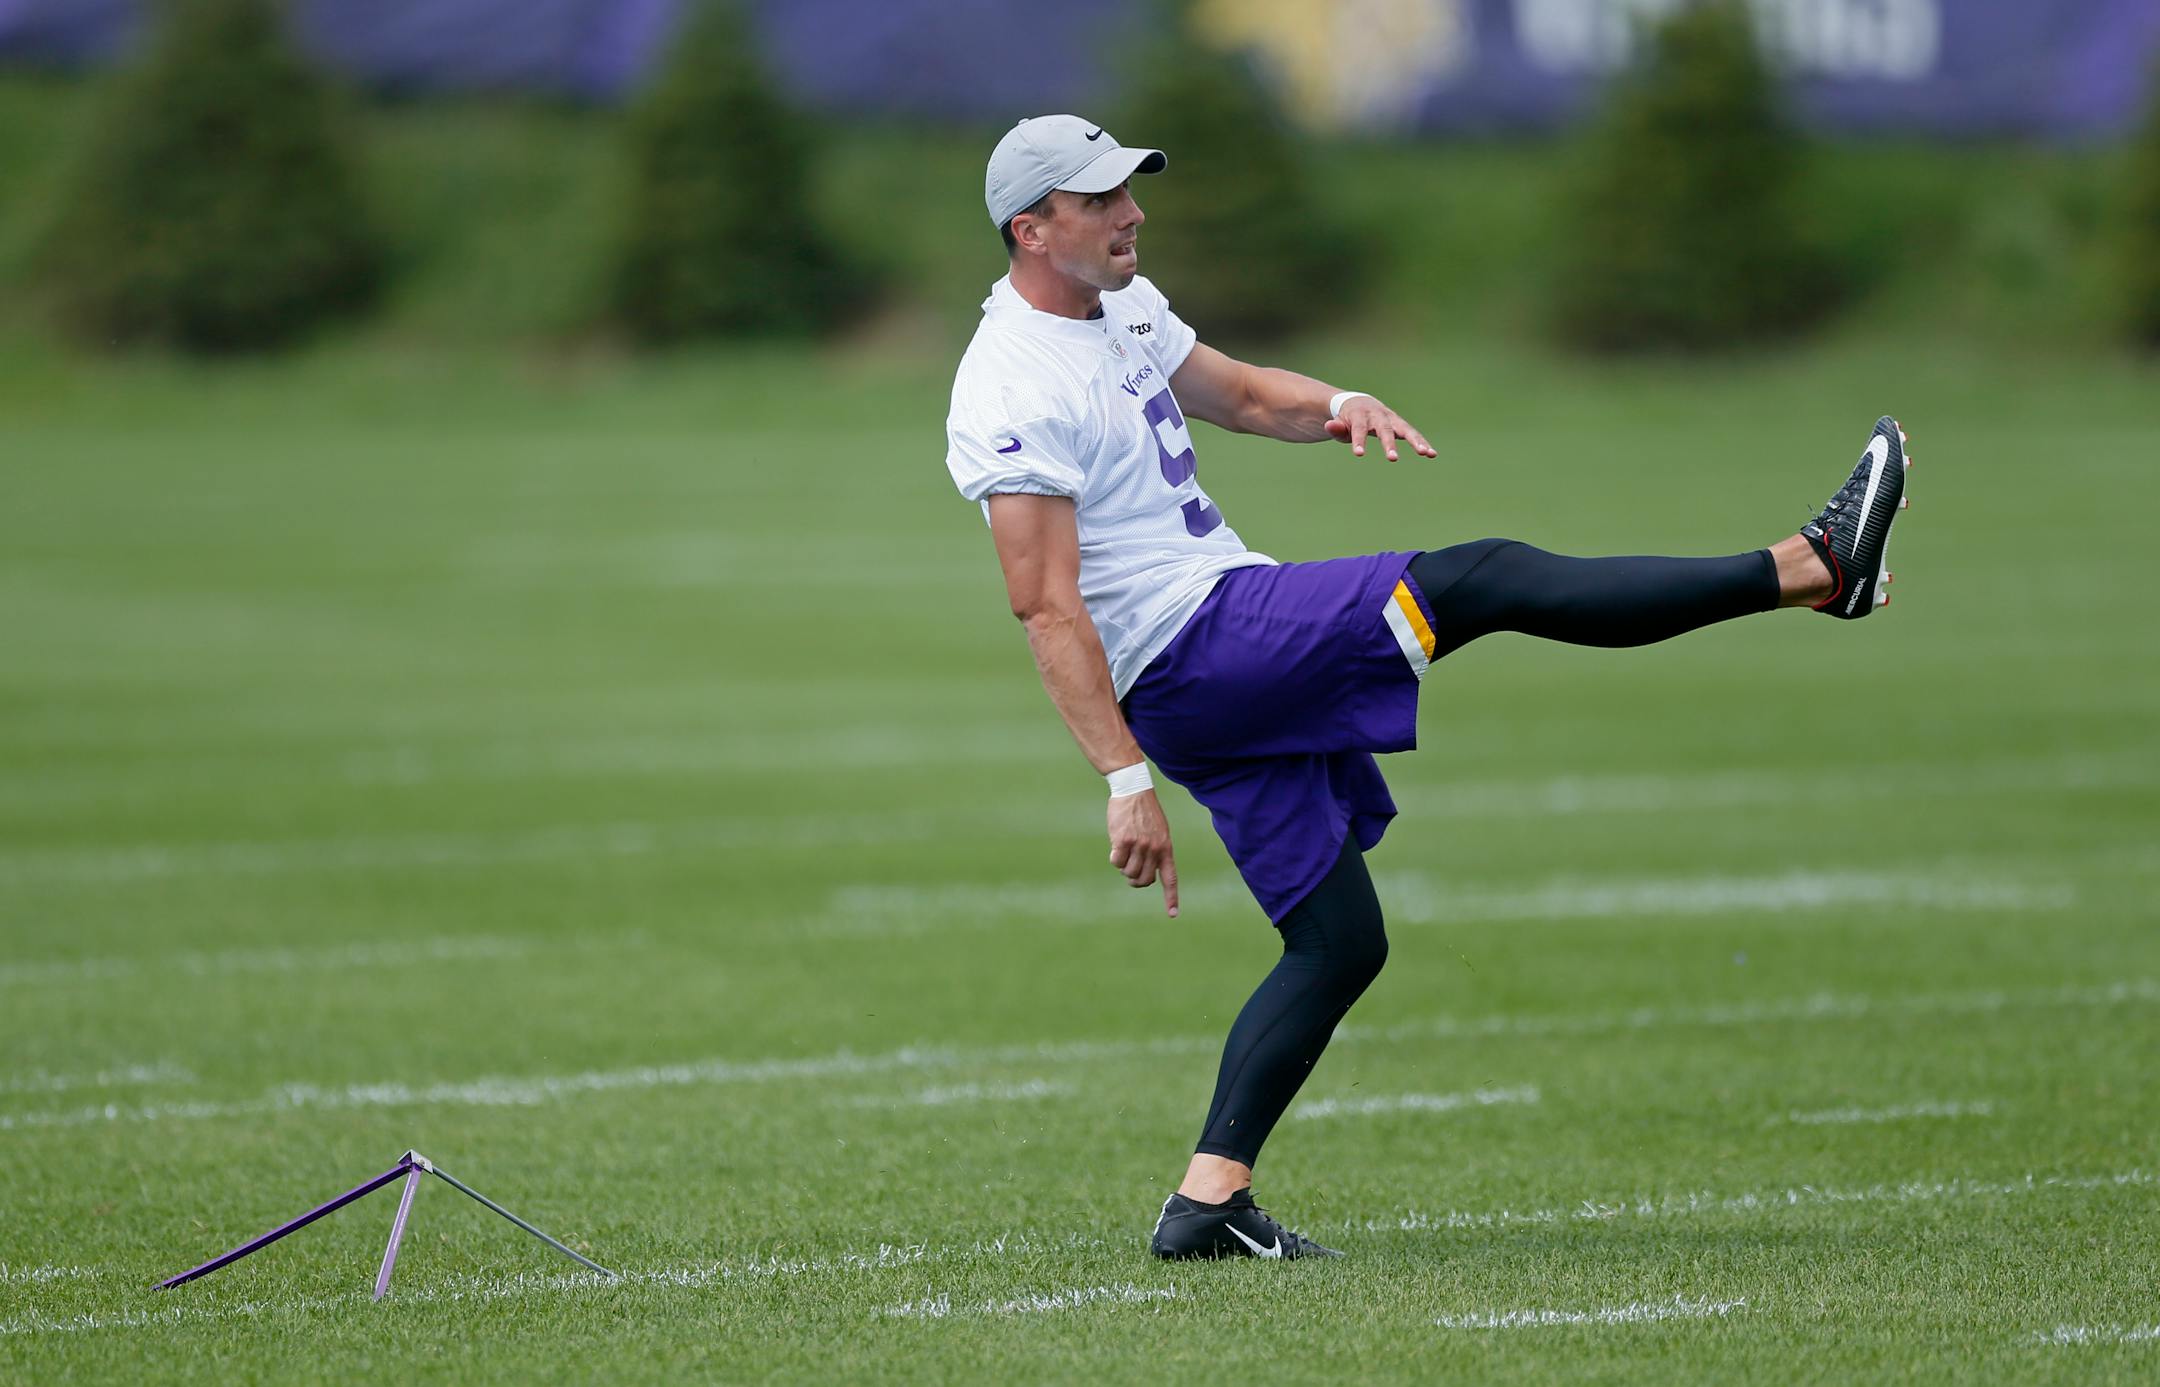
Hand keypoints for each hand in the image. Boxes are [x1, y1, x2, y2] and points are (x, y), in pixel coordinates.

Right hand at [1107, 788, 1178, 917]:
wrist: (1134, 790)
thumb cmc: (1145, 812)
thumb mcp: (1159, 832)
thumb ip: (1156, 851)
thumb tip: (1144, 874)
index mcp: (1166, 848)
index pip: (1170, 878)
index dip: (1171, 898)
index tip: (1172, 914)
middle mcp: (1154, 849)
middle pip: (1143, 880)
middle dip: (1134, 880)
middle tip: (1129, 870)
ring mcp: (1139, 845)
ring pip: (1128, 872)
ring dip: (1123, 867)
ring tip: (1124, 851)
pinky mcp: (1123, 840)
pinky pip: (1116, 861)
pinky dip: (1114, 857)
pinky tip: (1116, 845)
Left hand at [1325, 396, 1435, 461]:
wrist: (1359, 403)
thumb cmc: (1347, 419)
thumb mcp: (1338, 423)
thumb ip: (1336, 427)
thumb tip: (1328, 426)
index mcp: (1361, 414)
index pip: (1359, 429)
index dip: (1359, 441)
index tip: (1358, 454)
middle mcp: (1379, 415)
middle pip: (1385, 429)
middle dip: (1389, 443)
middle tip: (1393, 459)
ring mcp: (1392, 419)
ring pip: (1405, 429)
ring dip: (1416, 441)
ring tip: (1426, 453)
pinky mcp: (1401, 425)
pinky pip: (1413, 434)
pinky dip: (1422, 442)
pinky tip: (1432, 454)